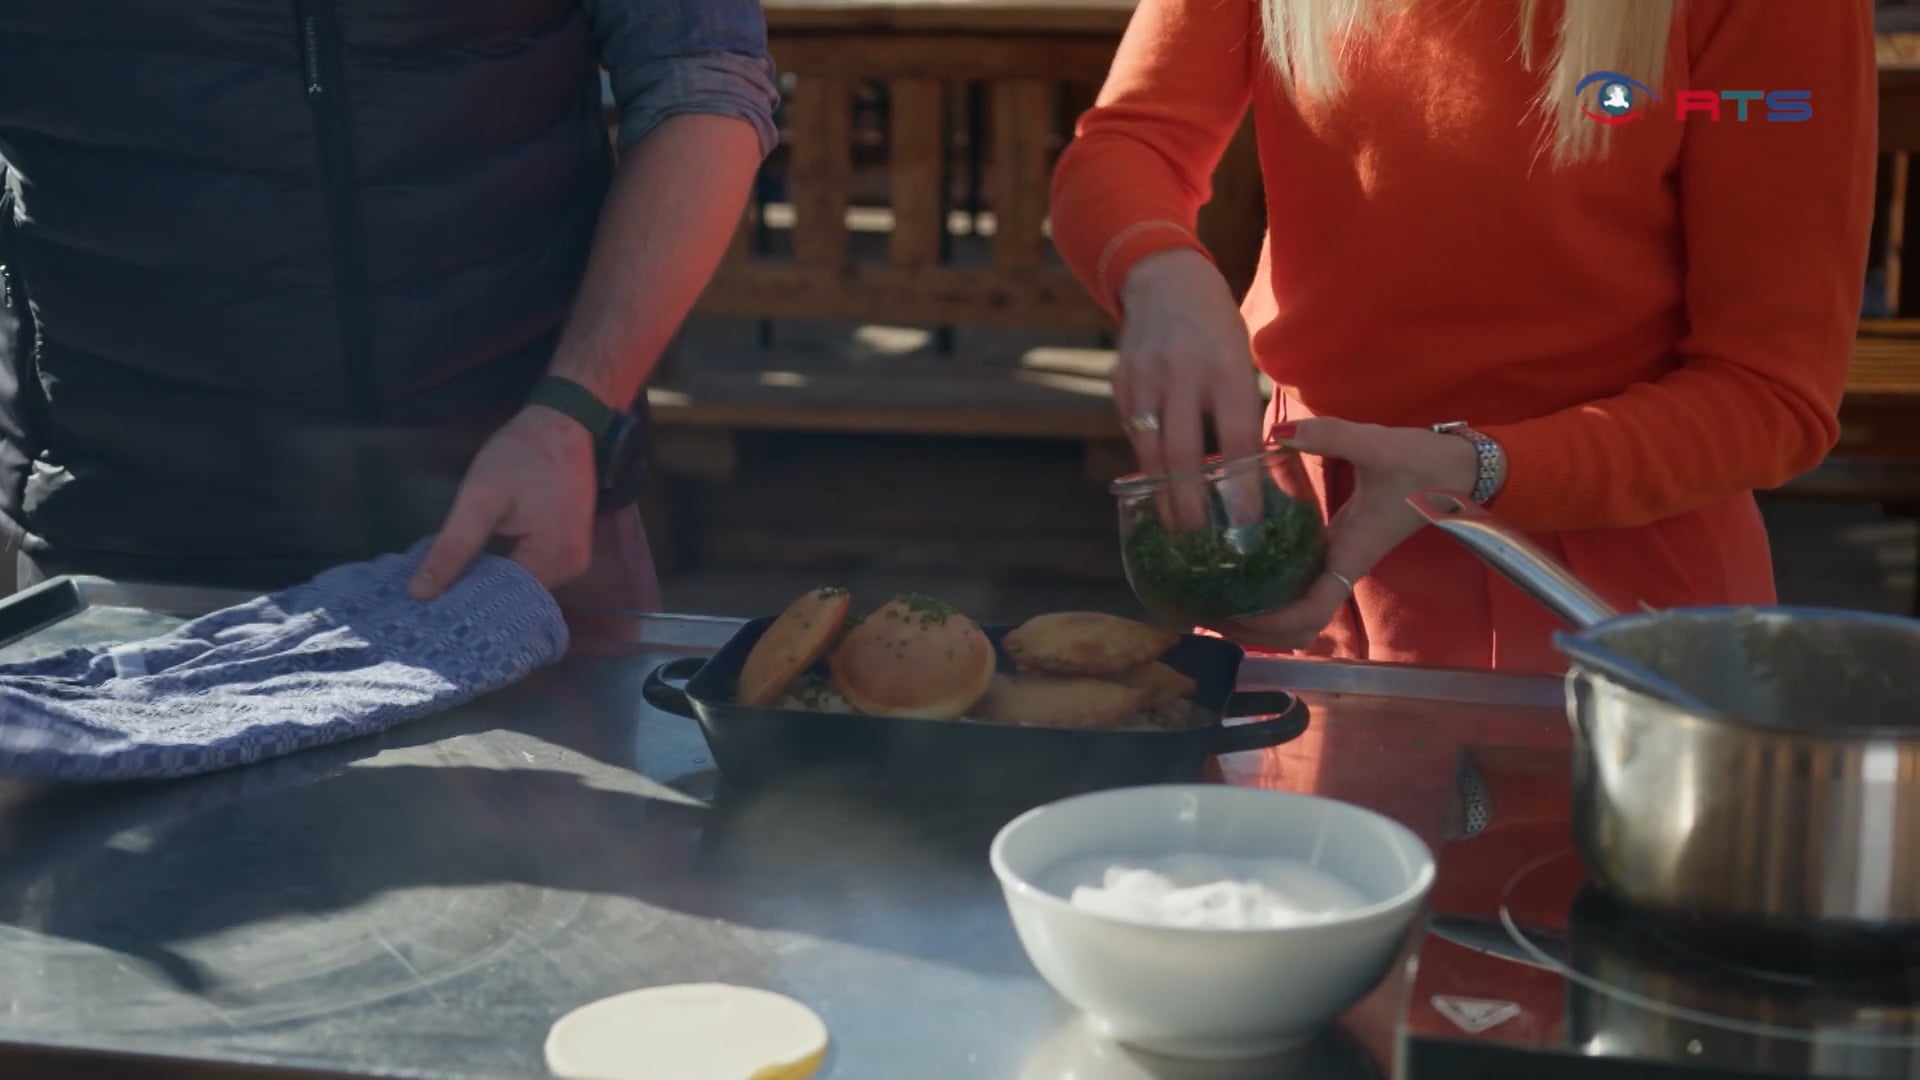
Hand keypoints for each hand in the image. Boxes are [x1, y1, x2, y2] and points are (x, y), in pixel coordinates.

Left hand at [408, 406, 597, 599]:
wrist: (563, 420)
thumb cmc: (523, 454)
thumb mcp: (480, 497)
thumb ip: (453, 547)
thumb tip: (420, 593)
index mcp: (555, 559)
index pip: (503, 601)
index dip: (465, 602)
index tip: (427, 606)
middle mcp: (572, 568)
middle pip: (516, 597)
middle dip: (476, 595)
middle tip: (431, 598)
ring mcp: (575, 558)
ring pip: (524, 585)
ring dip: (490, 582)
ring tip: (449, 584)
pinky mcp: (569, 545)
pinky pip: (534, 569)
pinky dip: (506, 568)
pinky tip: (477, 566)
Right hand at [1113, 249, 1264, 526]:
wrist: (1164, 279)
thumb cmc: (1216, 328)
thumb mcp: (1240, 360)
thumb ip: (1238, 411)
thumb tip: (1244, 474)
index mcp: (1225, 368)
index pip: (1235, 438)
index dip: (1240, 485)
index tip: (1246, 523)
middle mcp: (1182, 374)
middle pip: (1183, 454)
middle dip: (1190, 503)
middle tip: (1201, 538)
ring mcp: (1145, 379)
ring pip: (1151, 450)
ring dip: (1163, 493)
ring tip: (1177, 525)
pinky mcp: (1120, 383)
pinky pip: (1134, 433)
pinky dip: (1147, 462)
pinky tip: (1157, 485)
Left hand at [1210, 418, 1482, 649]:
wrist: (1456, 468)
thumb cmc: (1423, 464)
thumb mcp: (1378, 445)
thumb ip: (1330, 435)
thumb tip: (1278, 431)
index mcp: (1351, 555)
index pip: (1313, 611)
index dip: (1274, 623)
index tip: (1236, 614)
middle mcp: (1342, 567)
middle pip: (1300, 627)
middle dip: (1257, 631)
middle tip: (1210, 616)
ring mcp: (1339, 561)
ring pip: (1300, 612)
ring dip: (1263, 619)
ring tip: (1217, 602)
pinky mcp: (1336, 548)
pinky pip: (1301, 585)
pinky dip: (1272, 593)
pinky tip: (1241, 572)